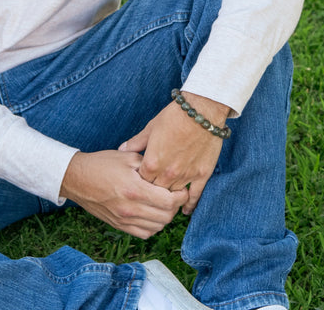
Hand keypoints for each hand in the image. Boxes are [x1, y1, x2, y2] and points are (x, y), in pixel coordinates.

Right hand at [60, 150, 188, 238]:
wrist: (76, 178)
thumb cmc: (102, 164)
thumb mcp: (128, 157)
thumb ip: (150, 165)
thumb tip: (169, 171)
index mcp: (134, 189)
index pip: (169, 201)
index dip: (181, 196)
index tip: (181, 188)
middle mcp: (130, 208)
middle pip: (167, 217)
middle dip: (176, 206)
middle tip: (174, 195)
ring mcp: (123, 219)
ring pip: (157, 227)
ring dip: (166, 216)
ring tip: (164, 203)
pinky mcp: (118, 225)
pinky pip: (144, 234)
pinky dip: (153, 226)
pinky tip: (152, 212)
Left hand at [119, 92, 229, 214]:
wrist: (202, 111)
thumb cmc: (174, 116)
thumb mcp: (150, 128)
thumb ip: (136, 143)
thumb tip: (122, 150)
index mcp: (152, 163)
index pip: (140, 183)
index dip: (139, 183)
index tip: (139, 183)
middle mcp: (167, 173)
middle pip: (156, 192)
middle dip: (153, 192)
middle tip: (151, 194)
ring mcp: (185, 175)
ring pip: (173, 195)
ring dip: (169, 197)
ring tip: (165, 202)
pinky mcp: (201, 174)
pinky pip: (195, 195)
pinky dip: (190, 204)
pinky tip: (185, 211)